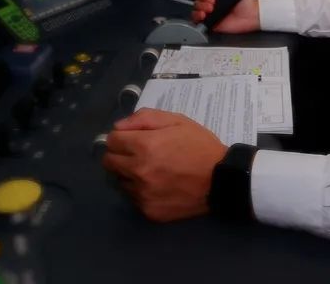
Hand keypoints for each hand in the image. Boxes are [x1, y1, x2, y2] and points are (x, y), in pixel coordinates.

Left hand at [102, 108, 227, 221]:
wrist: (221, 180)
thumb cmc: (199, 146)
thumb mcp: (177, 120)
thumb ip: (144, 118)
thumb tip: (118, 127)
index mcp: (144, 146)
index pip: (111, 141)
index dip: (121, 137)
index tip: (132, 139)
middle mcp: (138, 171)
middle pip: (109, 162)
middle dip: (119, 155)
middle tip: (137, 155)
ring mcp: (142, 194)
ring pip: (119, 181)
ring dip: (128, 174)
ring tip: (149, 171)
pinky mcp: (149, 211)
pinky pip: (133, 198)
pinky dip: (140, 191)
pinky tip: (157, 185)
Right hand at [191, 0, 260, 32]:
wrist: (251, 15)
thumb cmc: (245, 1)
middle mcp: (211, 4)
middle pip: (197, 2)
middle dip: (202, 4)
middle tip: (212, 6)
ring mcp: (211, 14)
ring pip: (195, 11)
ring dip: (198, 11)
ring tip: (208, 12)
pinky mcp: (212, 24)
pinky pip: (198, 22)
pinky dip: (197, 20)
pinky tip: (204, 17)